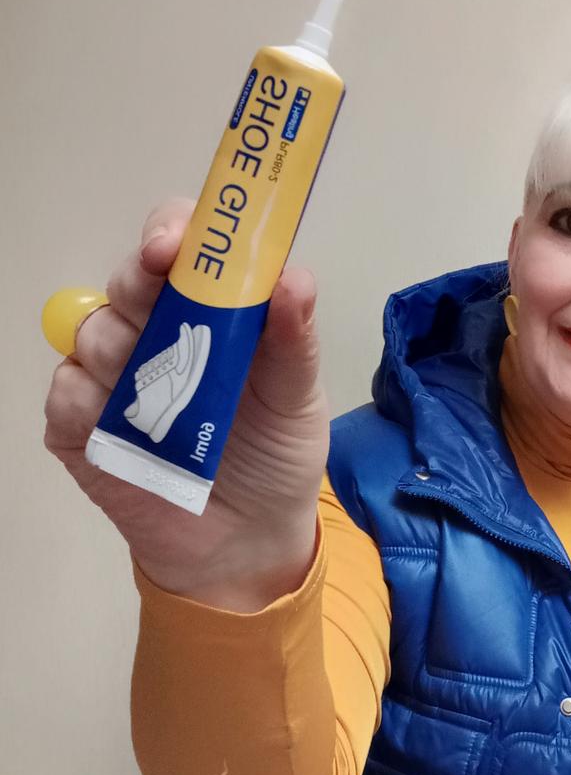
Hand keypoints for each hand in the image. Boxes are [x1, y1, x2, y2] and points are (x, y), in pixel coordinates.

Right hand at [43, 198, 329, 610]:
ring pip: (94, 330)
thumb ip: (295, 341)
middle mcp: (156, 330)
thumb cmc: (276, 456)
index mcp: (212, 312)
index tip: (171, 246)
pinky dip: (93, 405)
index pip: (179, 248)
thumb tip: (294, 278)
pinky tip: (128, 433)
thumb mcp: (299, 399)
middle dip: (141, 283)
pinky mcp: (79, 425)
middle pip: (128, 279)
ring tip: (172, 400)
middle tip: (161, 305)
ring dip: (126, 352)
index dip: (170, 232)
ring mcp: (113, 376)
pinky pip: (67, 392)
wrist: (245, 542)